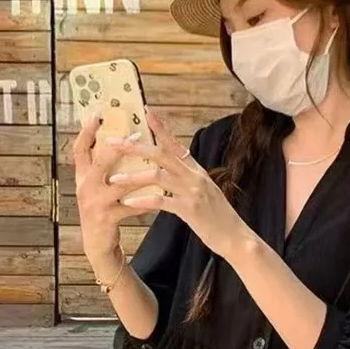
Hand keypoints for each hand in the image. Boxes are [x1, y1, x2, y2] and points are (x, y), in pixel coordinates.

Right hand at [72, 113, 164, 270]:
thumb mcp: (99, 188)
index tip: (96, 114)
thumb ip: (105, 168)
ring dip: (140, 173)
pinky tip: (160, 197)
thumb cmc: (104, 210)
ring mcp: (95, 202)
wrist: (97, 244)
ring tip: (156, 165)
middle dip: (120, 147)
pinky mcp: (107, 218)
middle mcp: (85, 186)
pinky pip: (131, 206)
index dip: (86, 132)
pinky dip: (146, 201)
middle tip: (137, 135)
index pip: (80, 149)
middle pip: (100, 160)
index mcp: (83, 176)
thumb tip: (122, 141)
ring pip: (121, 183)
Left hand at [107, 110, 250, 260]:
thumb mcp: (205, 192)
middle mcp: (195, 176)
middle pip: (161, 154)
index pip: (175, 144)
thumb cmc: (218, 217)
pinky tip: (128, 203)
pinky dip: (143, 201)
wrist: (237, 237)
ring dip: (133, 177)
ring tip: (113, 179)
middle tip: (112, 142)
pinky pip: (162, 201)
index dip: (160, 128)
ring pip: (157, 176)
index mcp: (197, 170)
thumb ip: (188, 179)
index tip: (145, 112)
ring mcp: (193, 191)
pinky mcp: (190, 209)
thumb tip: (172, 171)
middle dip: (134, 147)